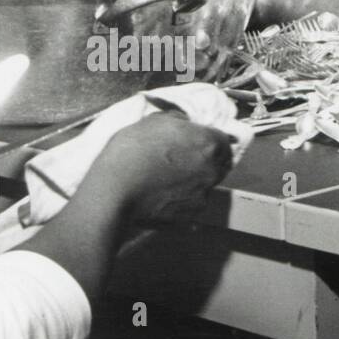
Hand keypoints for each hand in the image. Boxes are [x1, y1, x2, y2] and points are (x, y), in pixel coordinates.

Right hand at [94, 112, 234, 223]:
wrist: (114, 190)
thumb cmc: (131, 151)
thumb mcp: (154, 121)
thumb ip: (178, 120)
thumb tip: (184, 124)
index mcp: (208, 143)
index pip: (224, 141)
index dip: (210, 141)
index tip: (197, 143)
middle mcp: (212, 171)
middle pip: (219, 165)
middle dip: (206, 161)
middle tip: (183, 160)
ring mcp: (202, 196)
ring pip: (205, 186)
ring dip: (193, 182)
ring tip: (166, 179)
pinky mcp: (189, 217)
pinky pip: (190, 206)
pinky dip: (181, 200)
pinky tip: (162, 194)